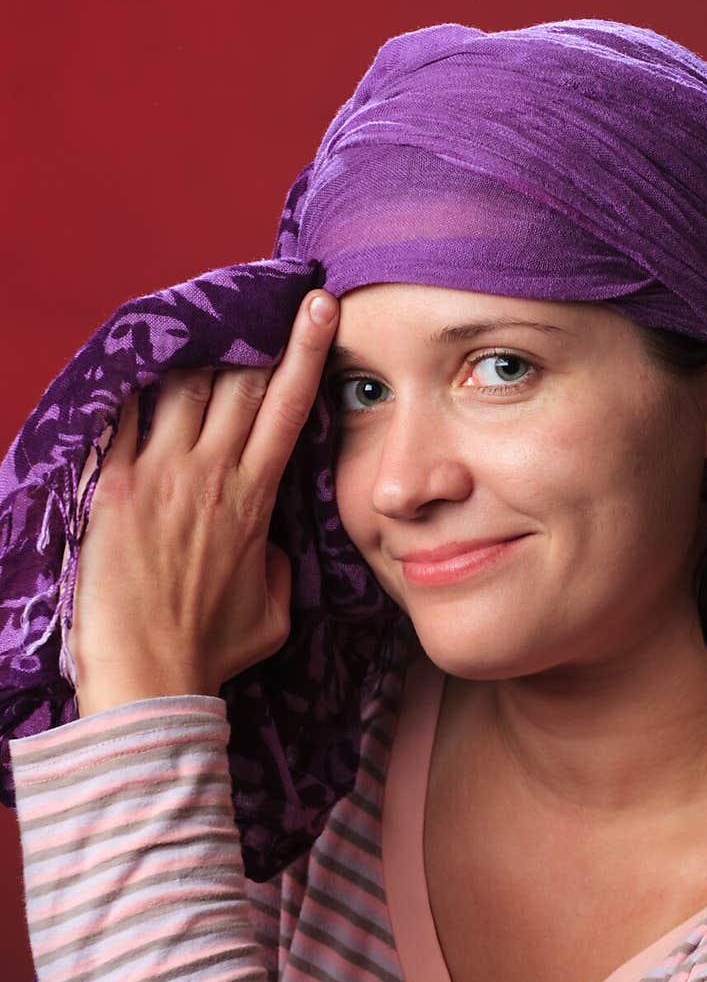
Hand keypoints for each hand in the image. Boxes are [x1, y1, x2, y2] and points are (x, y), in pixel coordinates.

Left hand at [64, 289, 338, 713]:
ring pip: (183, 385)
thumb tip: (268, 544)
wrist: (151, 676)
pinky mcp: (115, 486)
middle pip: (236, 379)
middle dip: (246, 338)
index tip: (317, 304)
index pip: (288, 406)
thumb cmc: (212, 650)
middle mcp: (213, 473)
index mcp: (256, 499)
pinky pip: (121, 415)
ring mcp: (162, 474)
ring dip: (190, 358)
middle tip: (248, 308)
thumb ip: (277, 564)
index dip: (304, 348)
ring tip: (190, 337)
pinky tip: (129, 364)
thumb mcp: (273, 611)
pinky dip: (128, 387)